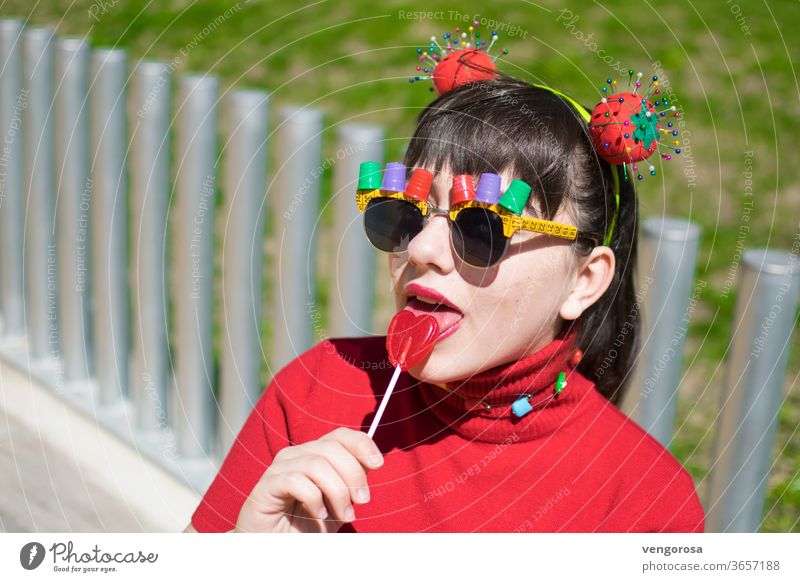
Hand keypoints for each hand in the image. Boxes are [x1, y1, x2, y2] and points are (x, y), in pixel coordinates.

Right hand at [233, 427, 383, 532]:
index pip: (340, 435)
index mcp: (314, 454)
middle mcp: (296, 455)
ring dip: (337, 491)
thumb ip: (353, 480)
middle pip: (332, 448)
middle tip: (362, 502)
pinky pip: (295, 481)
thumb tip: (373, 461)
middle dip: (353, 475)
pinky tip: (318, 515)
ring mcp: (279, 468)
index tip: (378, 464)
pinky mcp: (266, 486)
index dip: (362, 444)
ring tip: (343, 515)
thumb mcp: (340, 502)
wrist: (274, 548)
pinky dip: (314, 499)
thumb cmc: (308, 524)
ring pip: (316, 464)